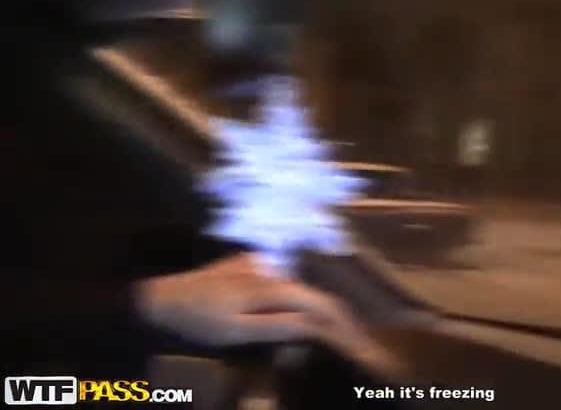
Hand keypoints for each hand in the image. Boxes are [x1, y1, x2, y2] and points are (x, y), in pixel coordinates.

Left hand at [135, 253, 402, 376]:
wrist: (162, 298)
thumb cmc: (199, 320)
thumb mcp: (238, 331)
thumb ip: (280, 325)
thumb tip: (318, 325)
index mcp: (270, 284)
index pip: (319, 302)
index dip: (341, 321)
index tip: (357, 339)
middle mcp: (271, 265)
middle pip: (313, 292)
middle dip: (332, 316)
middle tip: (347, 339)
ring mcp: (262, 261)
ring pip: (301, 286)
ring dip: (314, 308)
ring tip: (326, 329)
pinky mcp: (253, 262)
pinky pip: (286, 280)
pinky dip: (298, 298)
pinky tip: (298, 312)